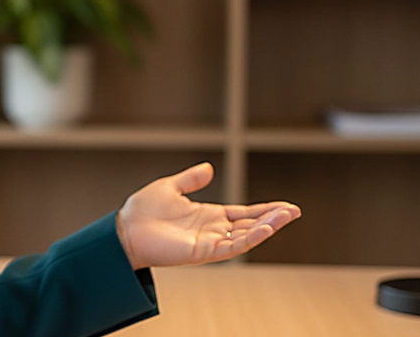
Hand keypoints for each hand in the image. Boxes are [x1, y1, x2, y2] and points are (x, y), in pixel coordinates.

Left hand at [115, 162, 300, 269]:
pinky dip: (249, 239)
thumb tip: (208, 167)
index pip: (244, 213)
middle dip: (273, 218)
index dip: (265, 210)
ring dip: (267, 227)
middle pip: (250, 225)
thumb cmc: (143, 211)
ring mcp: (209, 242)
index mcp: (208, 215)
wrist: (125, 228)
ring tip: (286, 216)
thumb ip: (191, 180)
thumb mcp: (171, 187)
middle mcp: (212, 230)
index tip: (286, 206)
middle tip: (294, 211)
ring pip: (246, 236)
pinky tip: (264, 229)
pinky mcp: (202, 251)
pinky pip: (231, 247)